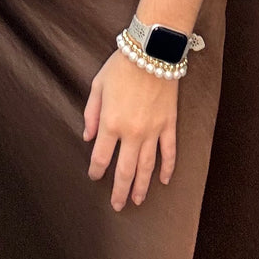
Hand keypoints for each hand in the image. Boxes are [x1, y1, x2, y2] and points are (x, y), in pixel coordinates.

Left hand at [83, 50, 177, 210]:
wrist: (152, 52)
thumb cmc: (121, 66)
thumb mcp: (97, 86)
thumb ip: (91, 114)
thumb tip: (88, 137)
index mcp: (111, 123)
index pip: (101, 157)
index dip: (96, 170)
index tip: (94, 176)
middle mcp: (131, 133)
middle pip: (124, 170)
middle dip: (119, 190)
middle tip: (117, 206)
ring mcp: (152, 131)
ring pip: (147, 167)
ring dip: (141, 186)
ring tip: (137, 200)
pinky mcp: (169, 125)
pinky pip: (169, 152)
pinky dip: (168, 168)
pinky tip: (164, 180)